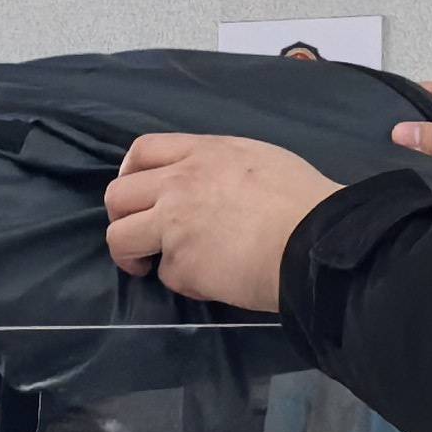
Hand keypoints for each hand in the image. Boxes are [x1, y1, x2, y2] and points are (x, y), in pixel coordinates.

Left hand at [103, 135, 337, 314]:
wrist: (314, 241)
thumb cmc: (302, 199)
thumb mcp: (260, 158)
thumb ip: (222, 166)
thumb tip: (212, 186)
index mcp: (202, 153)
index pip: (143, 150)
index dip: (130, 172)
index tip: (135, 191)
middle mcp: (178, 185)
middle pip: (117, 195)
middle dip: (119, 217)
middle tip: (137, 234)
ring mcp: (173, 226)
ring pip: (120, 239)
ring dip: (131, 255)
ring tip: (148, 265)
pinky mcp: (181, 266)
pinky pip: (167, 276)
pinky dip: (184, 281)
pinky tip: (210, 279)